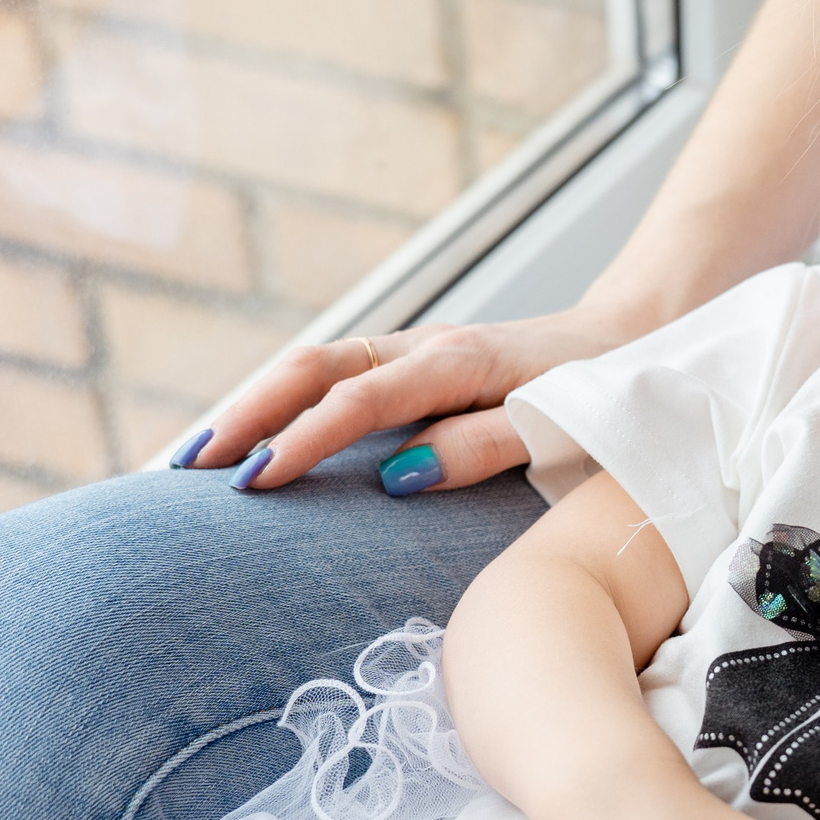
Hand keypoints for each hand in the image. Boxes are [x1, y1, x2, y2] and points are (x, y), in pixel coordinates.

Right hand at [176, 307, 635, 491]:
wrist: (634, 336)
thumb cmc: (600, 393)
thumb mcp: (558, 424)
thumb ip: (485, 444)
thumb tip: (400, 478)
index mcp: (458, 360)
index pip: (360, 398)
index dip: (305, 439)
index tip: (256, 482)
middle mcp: (423, 346)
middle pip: (311, 366)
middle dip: (246, 413)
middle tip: (185, 470)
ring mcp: (411, 352)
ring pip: (310, 367)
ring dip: (250, 407)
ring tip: (190, 460)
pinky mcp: (409, 367)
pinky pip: (329, 379)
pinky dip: (279, 404)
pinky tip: (245, 442)